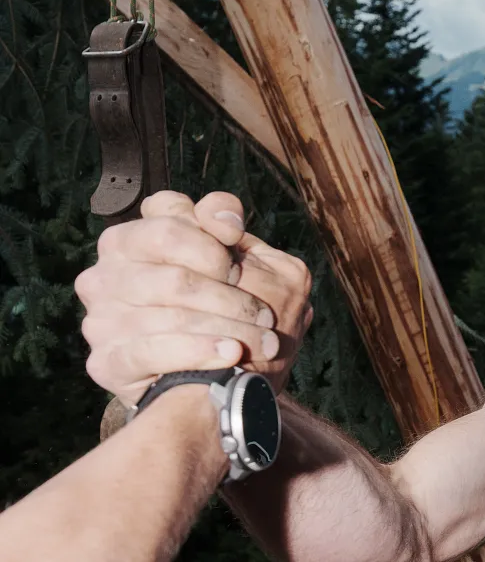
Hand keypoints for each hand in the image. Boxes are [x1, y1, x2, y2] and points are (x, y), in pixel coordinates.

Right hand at [77, 192, 312, 406]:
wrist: (223, 387)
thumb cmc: (236, 311)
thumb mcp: (248, 259)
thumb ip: (227, 222)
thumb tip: (224, 222)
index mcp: (138, 237)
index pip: (166, 215)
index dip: (210, 242)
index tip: (238, 268)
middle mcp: (109, 273)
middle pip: (174, 274)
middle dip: (228, 297)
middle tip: (264, 314)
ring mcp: (102, 317)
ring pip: (170, 313)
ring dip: (228, 328)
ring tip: (262, 340)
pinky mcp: (106, 361)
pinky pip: (151, 350)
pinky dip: (199, 351)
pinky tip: (230, 353)